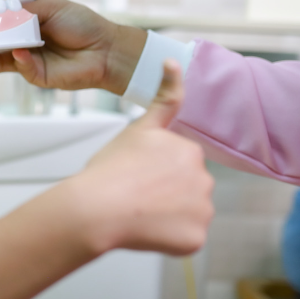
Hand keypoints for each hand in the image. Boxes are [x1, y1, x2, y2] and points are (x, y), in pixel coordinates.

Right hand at [0, 0, 146, 94]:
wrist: (105, 48)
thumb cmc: (82, 24)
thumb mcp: (51, 7)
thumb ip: (26, 10)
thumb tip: (2, 14)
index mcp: (27, 25)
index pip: (0, 25)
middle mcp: (24, 44)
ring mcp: (29, 61)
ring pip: (1, 61)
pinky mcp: (37, 76)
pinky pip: (22, 68)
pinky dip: (19, 60)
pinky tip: (18, 52)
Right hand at [69, 60, 213, 255]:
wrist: (96, 208)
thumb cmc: (109, 170)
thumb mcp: (138, 128)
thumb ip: (164, 97)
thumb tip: (173, 60)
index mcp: (189, 150)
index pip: (179, 163)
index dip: (155, 170)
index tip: (137, 176)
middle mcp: (203, 178)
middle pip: (186, 187)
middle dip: (166, 192)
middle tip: (134, 194)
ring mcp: (202, 210)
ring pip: (188, 213)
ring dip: (168, 215)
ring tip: (137, 213)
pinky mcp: (196, 238)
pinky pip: (186, 239)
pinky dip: (168, 238)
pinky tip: (146, 230)